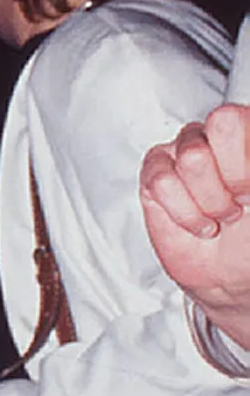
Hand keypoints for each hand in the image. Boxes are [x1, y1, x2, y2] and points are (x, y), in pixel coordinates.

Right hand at [140, 105, 249, 352]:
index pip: (235, 119)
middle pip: (215, 129)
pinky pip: (161, 182)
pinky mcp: (155, 174)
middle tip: (236, 203)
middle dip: (228, 180)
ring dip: (208, 201)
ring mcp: (183, 151)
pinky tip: (196, 222)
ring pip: (189, 157)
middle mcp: (216, 135)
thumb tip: (239, 161)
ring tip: (217, 215)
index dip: (242, 161)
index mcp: (246, 132)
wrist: (233, 276)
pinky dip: (183, 213)